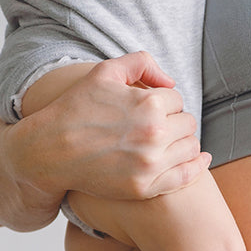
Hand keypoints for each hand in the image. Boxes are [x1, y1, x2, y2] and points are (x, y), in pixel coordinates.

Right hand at [11, 51, 209, 202]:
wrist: (49, 151)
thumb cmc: (76, 109)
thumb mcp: (104, 72)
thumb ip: (142, 63)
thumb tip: (170, 81)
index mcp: (149, 104)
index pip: (177, 100)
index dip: (163, 102)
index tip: (146, 109)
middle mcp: (154, 134)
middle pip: (187, 124)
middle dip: (175, 122)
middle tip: (156, 127)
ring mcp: (150, 164)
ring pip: (191, 148)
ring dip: (183, 142)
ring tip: (166, 141)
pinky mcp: (145, 187)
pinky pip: (186, 176)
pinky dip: (196, 166)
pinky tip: (200, 159)